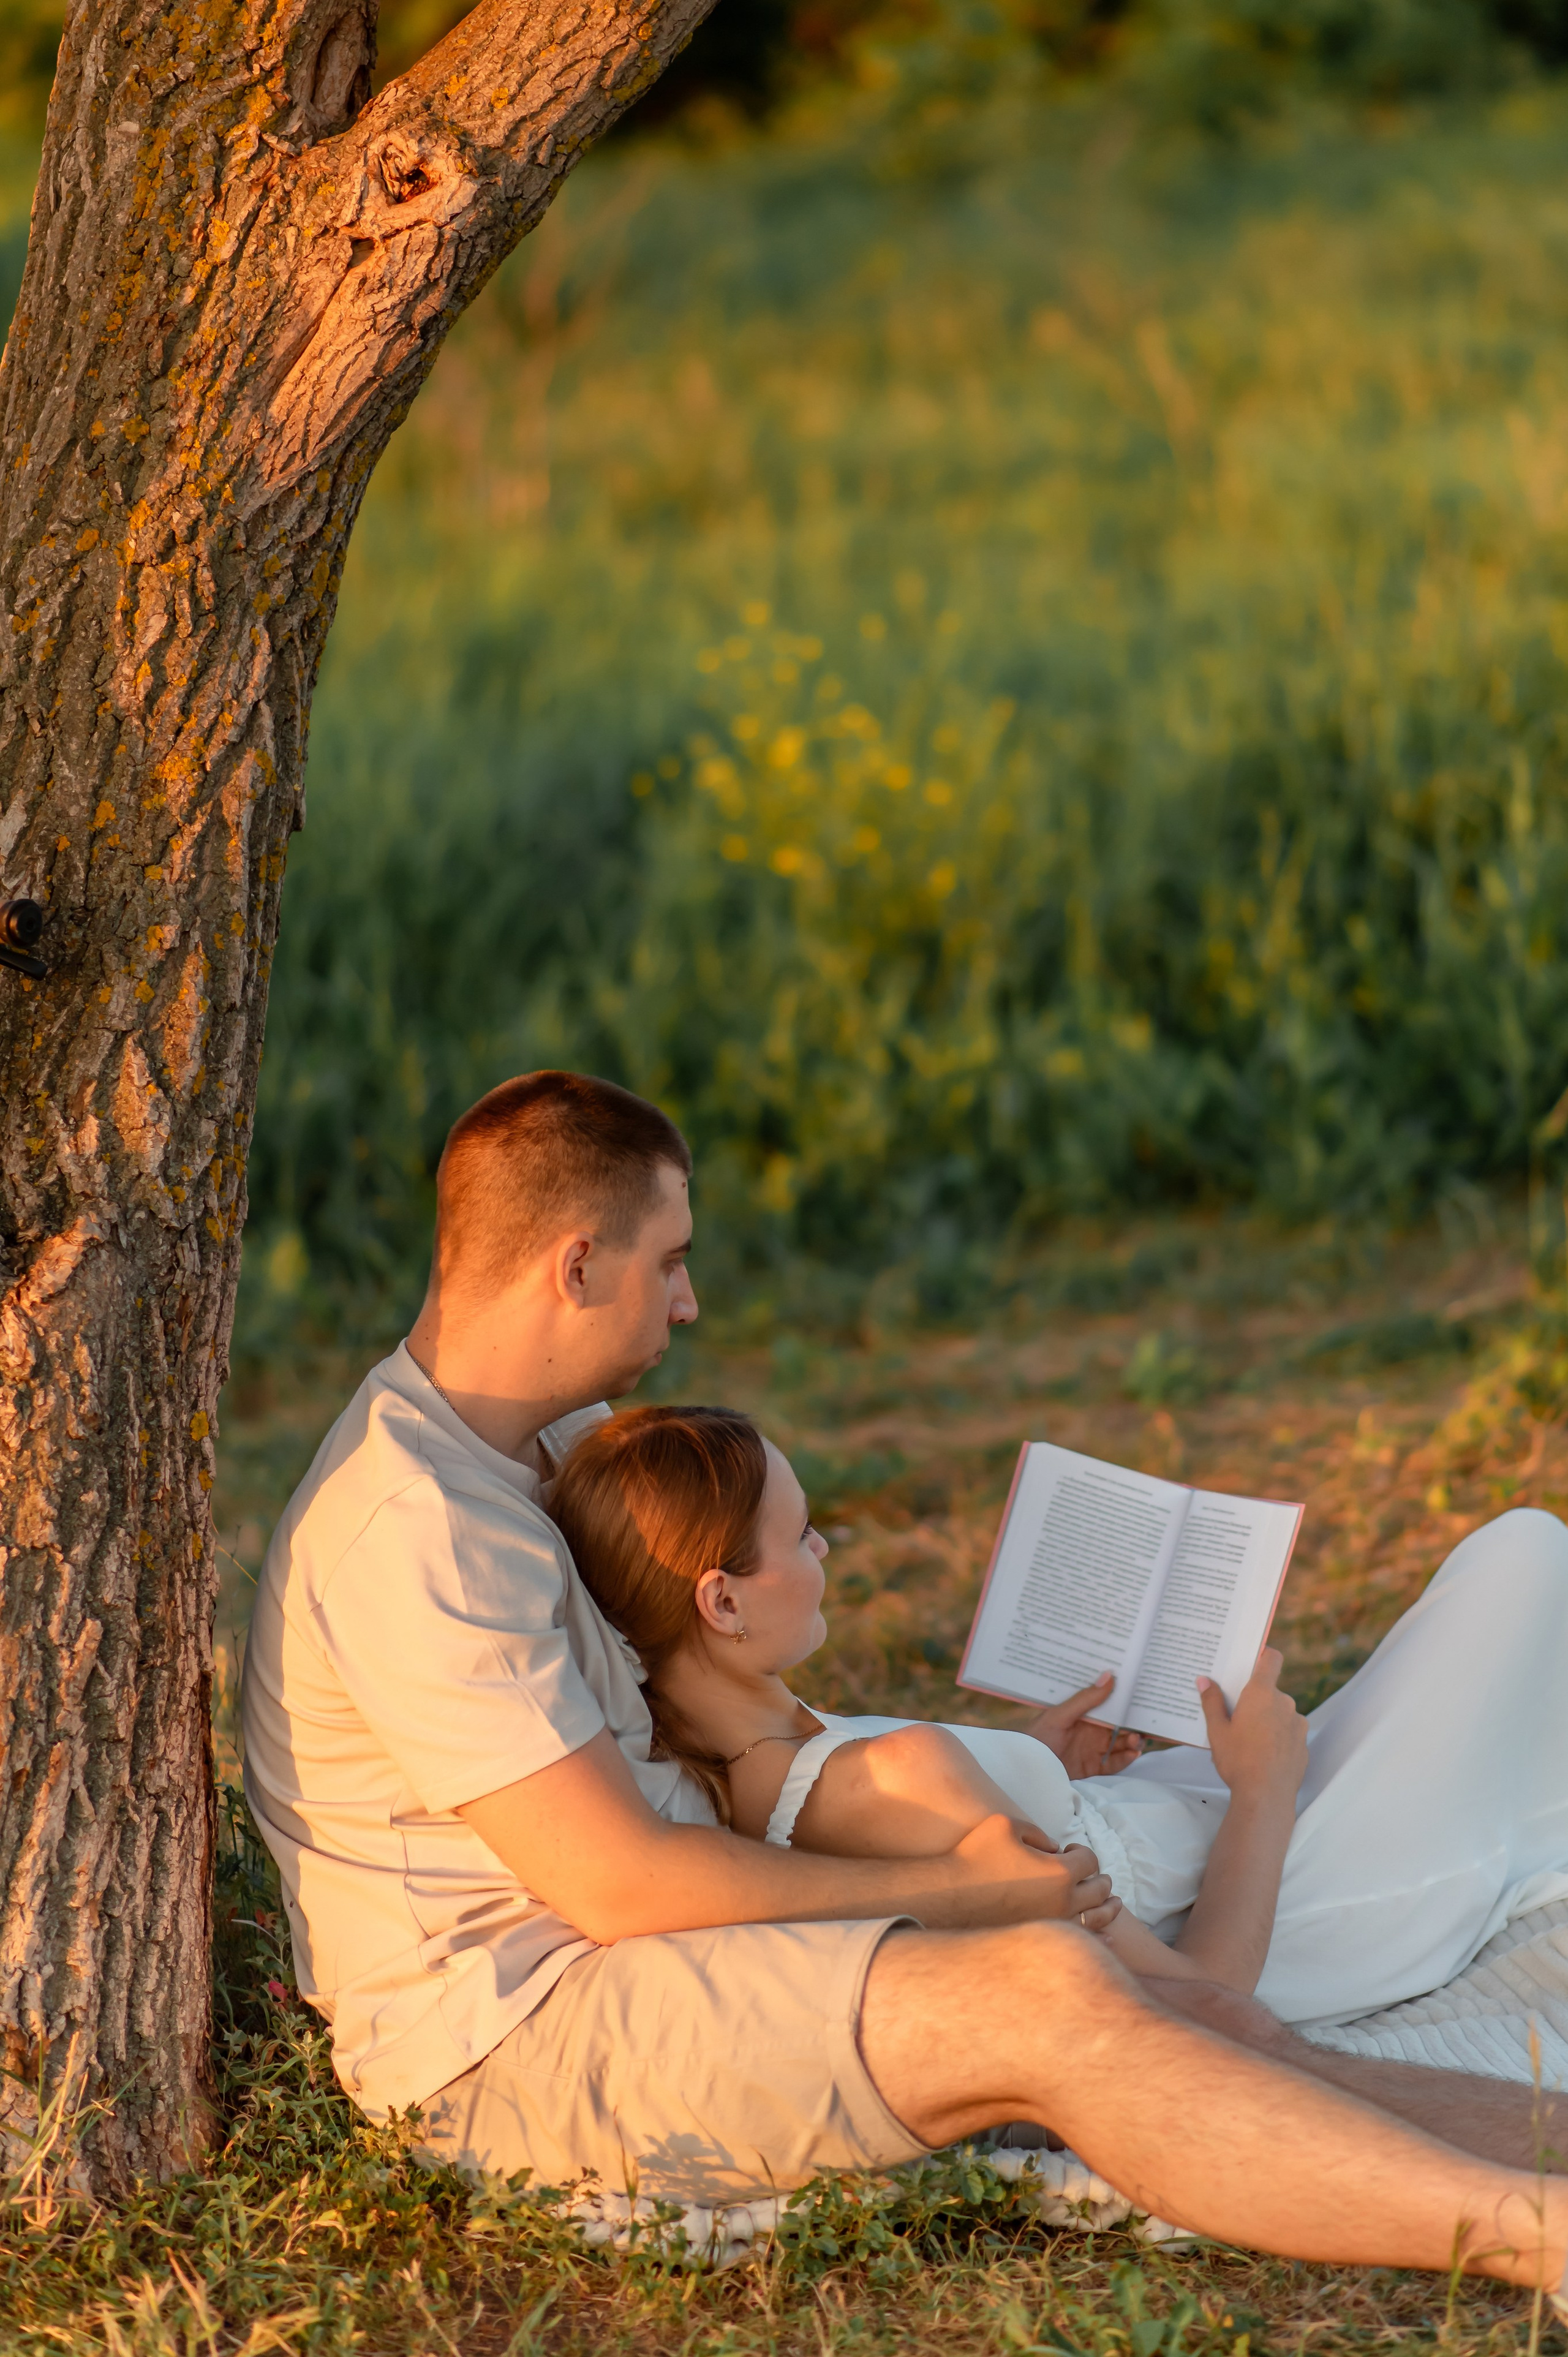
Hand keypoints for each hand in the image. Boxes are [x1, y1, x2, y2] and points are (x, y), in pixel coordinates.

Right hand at [948, 1812, 1122, 1930]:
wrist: (949, 1897)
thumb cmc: (975, 1856)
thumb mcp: (1006, 1825)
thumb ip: (1038, 1831)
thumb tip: (1054, 1848)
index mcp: (1059, 1871)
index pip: (1090, 1860)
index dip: (1083, 1851)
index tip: (1071, 1850)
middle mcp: (1065, 1901)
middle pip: (1101, 1889)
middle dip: (1100, 1878)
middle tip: (1092, 1875)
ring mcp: (1056, 1925)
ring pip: (1099, 1919)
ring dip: (1109, 1907)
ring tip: (1115, 1903)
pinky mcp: (1045, 1941)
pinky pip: (1084, 1943)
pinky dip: (1100, 1939)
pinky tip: (1108, 1937)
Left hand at [1023, 1674, 1143, 1778]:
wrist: (1025, 1771)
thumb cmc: (1036, 1737)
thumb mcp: (1059, 1716)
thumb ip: (1085, 1700)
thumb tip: (1109, 1676)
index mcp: (1082, 1713)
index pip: (1108, 1703)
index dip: (1124, 1699)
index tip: (1142, 1694)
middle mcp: (1090, 1730)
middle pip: (1119, 1725)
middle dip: (1133, 1722)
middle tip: (1146, 1720)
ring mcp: (1093, 1749)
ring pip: (1121, 1743)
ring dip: (1132, 1740)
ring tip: (1137, 1738)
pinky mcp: (1094, 1768)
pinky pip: (1115, 1763)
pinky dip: (1126, 1758)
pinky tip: (1133, 1753)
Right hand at [1197, 1649, 1306, 1802]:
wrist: (1266, 1797)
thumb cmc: (1238, 1761)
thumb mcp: (1217, 1731)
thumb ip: (1211, 1702)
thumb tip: (1204, 1681)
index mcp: (1262, 1694)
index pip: (1271, 1659)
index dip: (1263, 1654)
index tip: (1253, 1658)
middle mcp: (1284, 1703)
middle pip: (1270, 1690)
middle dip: (1256, 1699)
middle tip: (1237, 1715)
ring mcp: (1298, 1724)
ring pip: (1280, 1713)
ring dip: (1268, 1719)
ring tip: (1249, 1740)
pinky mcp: (1304, 1743)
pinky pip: (1289, 1732)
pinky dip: (1278, 1737)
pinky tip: (1264, 1755)